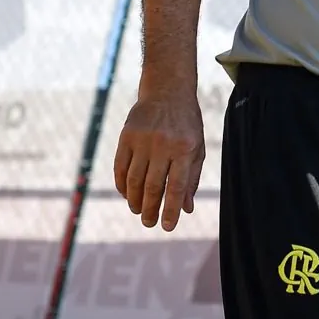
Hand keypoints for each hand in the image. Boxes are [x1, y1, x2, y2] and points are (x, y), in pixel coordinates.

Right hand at [113, 90, 204, 231]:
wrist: (168, 91)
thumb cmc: (187, 124)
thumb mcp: (197, 147)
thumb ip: (192, 178)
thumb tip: (186, 209)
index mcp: (185, 149)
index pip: (177, 187)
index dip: (171, 210)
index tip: (167, 227)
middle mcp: (164, 145)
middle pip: (153, 186)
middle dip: (150, 210)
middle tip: (149, 223)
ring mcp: (143, 140)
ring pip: (135, 180)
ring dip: (135, 200)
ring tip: (138, 211)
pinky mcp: (127, 136)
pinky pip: (121, 167)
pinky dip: (122, 185)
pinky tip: (127, 194)